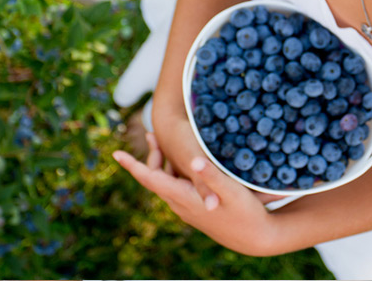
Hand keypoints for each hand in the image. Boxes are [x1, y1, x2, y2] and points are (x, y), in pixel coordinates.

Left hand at [113, 133, 280, 256]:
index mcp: (184, 197)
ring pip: (164, 183)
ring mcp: (186, 209)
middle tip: (151, 133)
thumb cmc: (245, 213)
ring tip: (162, 141)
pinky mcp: (195, 209)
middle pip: (154, 178)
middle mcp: (180, 205)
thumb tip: (191, 159)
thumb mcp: (230, 190)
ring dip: (160, 163)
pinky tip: (182, 163)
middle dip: (149, 156)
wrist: (255, 238)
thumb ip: (209, 175)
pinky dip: (172, 172)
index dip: (132, 165)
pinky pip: (175, 188)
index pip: (150, 178)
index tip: (116, 153)